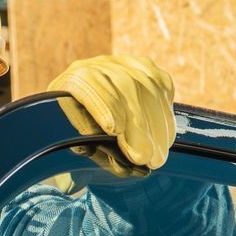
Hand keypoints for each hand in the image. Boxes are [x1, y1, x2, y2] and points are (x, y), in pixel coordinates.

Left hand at [49, 55, 175, 176]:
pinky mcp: (145, 67)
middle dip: (138, 124)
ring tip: (159, 154)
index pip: (89, 83)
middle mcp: (97, 65)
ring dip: (157, 124)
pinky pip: (161, 85)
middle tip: (146, 157)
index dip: (104, 105)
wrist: (80, 112)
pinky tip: (165, 137)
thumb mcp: (70, 144)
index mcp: (73, 79)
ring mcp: (123, 63)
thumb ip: (85, 152)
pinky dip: (165, 112)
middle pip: (125, 86)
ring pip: (148, 86)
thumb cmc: (74, 136)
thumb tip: (104, 172)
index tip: (115, 130)